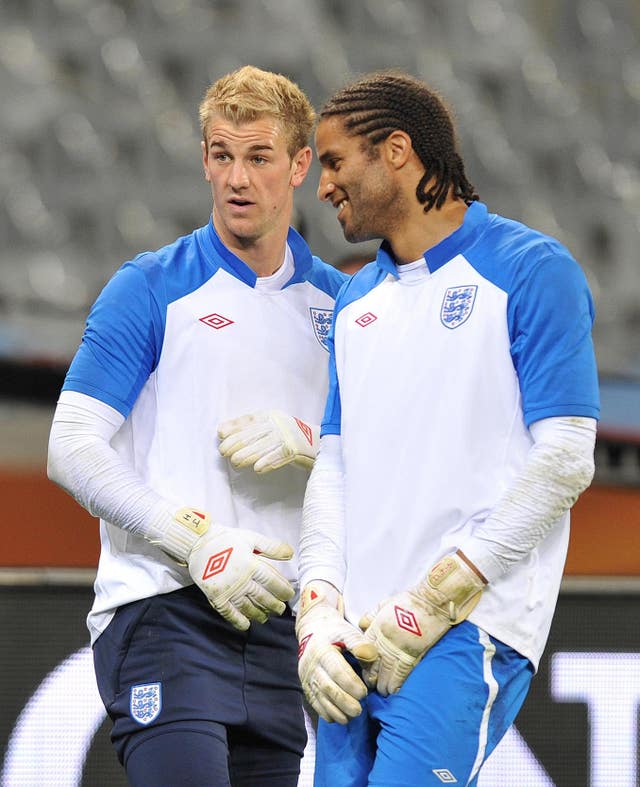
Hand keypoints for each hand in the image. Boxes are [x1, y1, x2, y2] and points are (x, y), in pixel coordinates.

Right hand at [155, 508, 294, 630]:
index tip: (289, 595)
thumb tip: (290, 553)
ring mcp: (228, 590)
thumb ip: (271, 547)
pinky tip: (246, 625)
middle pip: (262, 597)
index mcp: (251, 564)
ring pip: (247, 607)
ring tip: (265, 617)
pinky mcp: (216, 596)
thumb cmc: (226, 538)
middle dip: (274, 605)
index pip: (272, 581)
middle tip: (280, 610)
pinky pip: (228, 612)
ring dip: (258, 614)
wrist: (198, 542)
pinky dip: (238, 620)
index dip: (283, 590)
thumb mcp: (251, 538)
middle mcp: (241, 580)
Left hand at [218, 410, 318, 472]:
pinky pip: (280, 455)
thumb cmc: (289, 438)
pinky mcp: (297, 448)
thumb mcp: (270, 429)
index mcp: (271, 416)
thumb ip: (250, 430)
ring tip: (235, 463)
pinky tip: (257, 469)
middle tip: (224, 452)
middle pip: (254, 433)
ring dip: (248, 455)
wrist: (320, 444)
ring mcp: (289, 435)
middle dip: (237, 443)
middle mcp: (279, 423)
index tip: (221, 433)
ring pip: (264, 445)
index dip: (234, 426)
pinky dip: (268, 462)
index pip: (249, 420)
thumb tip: (223, 432)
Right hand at [296, 580, 376, 723]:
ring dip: (335, 711)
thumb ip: (360, 644)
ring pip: (320, 698)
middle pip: (327, 688)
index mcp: (323, 651)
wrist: (313, 631)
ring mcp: (307, 677)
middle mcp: (312, 665)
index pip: (336, 671)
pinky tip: (338, 717)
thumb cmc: (335, 633)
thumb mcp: (348, 632)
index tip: (364, 693)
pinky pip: (314, 702)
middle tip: (359, 711)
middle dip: (344, 702)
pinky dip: (325, 712)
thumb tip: (372, 657)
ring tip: (350, 717)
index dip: (350, 684)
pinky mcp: (306, 685)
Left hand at [359, 552, 485, 695]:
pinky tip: (395, 691)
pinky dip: (397, 683)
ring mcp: (399, 647)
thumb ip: (372, 615)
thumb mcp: (385, 603)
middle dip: (372, 676)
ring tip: (383, 691)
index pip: (364, 649)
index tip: (366, 670)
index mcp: (378, 626)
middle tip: (372, 685)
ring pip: (386, 672)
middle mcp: (385, 639)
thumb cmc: (410, 601)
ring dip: (383, 684)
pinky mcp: (413, 653)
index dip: (364, 662)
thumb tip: (362, 625)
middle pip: (373, 664)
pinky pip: (402, 673)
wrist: (432, 602)